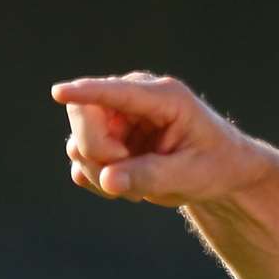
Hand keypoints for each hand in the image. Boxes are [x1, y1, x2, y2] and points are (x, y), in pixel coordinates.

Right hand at [53, 72, 273, 207]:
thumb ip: (151, 176)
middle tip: (129, 177)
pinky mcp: (104, 138)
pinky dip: (99, 181)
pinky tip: (130, 187)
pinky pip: (81, 161)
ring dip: (103, 173)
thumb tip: (107, 180)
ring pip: (79, 144)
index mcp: (164, 97)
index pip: (117, 91)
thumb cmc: (215, 166)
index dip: (86, 92)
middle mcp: (132, 100)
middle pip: (84, 114)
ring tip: (144, 186)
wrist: (219, 173)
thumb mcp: (192, 175)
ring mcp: (115, 118)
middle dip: (99, 152)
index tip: (59, 93)